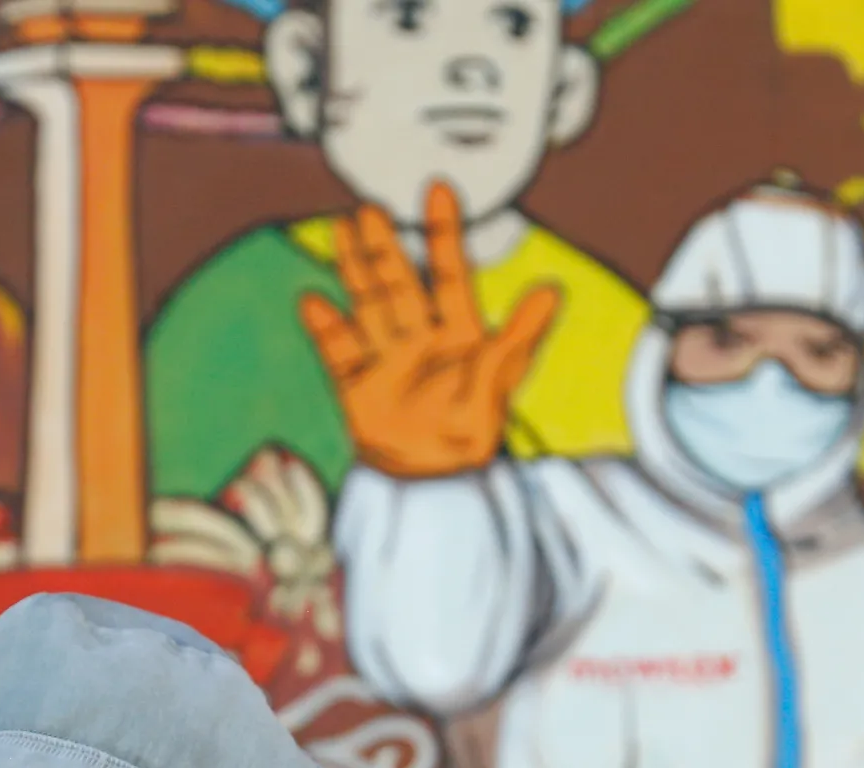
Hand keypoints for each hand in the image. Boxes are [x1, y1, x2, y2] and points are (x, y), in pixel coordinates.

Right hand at [298, 181, 557, 480]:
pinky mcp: (357, 388)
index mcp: (457, 333)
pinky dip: (325, 328)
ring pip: (367, 305)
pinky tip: (311, 301)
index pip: (448, 274)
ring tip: (341, 230)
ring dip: (354, 270)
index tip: (437, 189)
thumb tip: (551, 290)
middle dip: (385, 247)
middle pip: (398, 284)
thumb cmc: (471, 433)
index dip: (444, 234)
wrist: (436, 482)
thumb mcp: (500, 383)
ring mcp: (385, 359)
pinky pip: (338, 352)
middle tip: (370, 208)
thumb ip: (520, 337)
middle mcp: (418, 338)